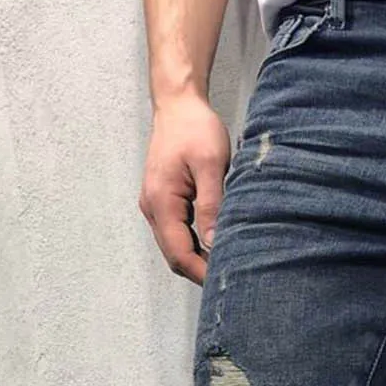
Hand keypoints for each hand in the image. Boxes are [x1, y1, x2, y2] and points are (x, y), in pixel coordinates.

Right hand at [139, 93, 230, 284]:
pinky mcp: (164, 201)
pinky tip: (215, 245)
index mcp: (161, 201)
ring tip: (226, 265)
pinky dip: (194, 245)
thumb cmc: (194, 128)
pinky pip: (176, 233)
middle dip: (200, 272)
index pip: (179, 253)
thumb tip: (214, 243)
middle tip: (231, 279)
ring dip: (197, 260)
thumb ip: (211, 204)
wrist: (179, 104)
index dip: (202, 272)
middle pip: (175, 256)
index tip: (226, 281)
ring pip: (175, 247)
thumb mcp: (210, 164)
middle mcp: (153, 208)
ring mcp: (156, 206)